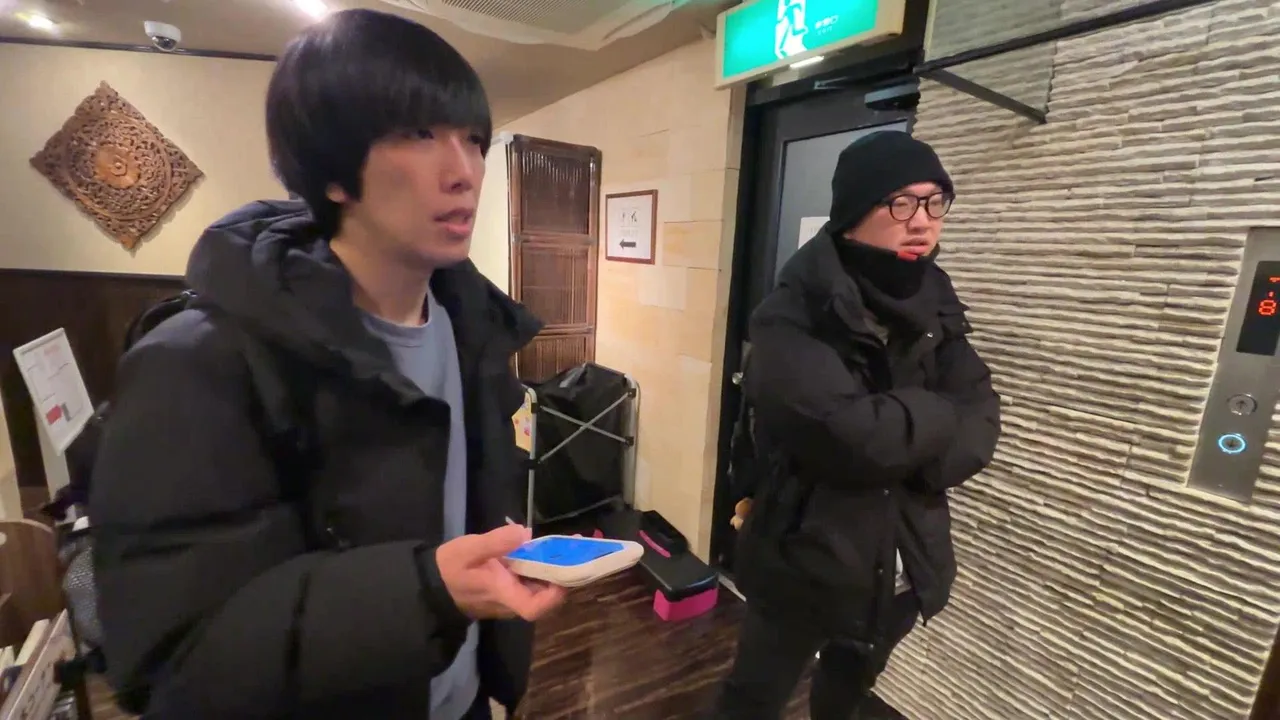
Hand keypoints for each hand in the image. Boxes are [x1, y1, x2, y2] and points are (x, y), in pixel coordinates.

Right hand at [436, 525, 565, 620]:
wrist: (434, 585)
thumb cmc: (450, 569)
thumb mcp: (468, 550)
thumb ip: (495, 542)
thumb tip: (524, 533)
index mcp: (503, 595)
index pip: (534, 607)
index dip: (553, 594)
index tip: (564, 569)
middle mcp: (512, 601)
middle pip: (545, 597)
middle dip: (561, 573)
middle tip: (573, 547)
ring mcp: (512, 597)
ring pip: (540, 588)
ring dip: (554, 569)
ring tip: (565, 544)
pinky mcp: (510, 590)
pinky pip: (532, 582)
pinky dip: (542, 567)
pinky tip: (546, 549)